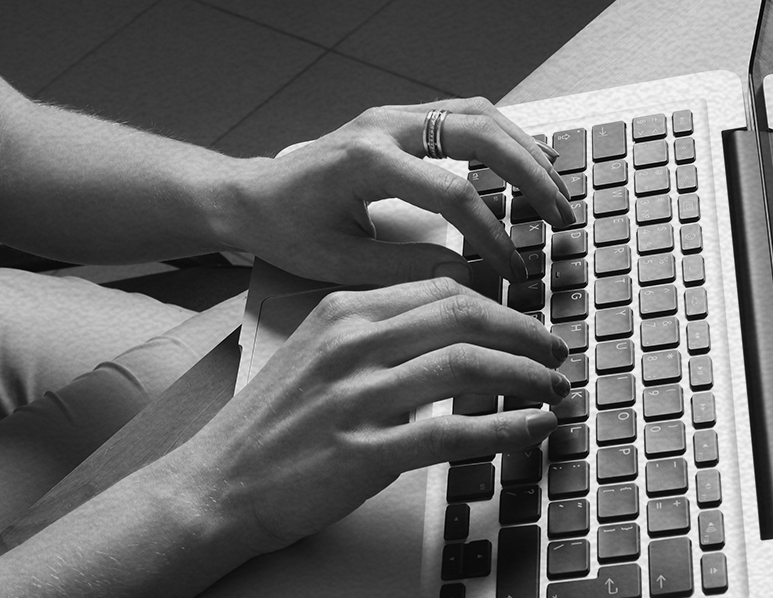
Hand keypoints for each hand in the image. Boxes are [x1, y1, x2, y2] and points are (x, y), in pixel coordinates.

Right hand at [168, 278, 568, 553]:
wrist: (217, 483)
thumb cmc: (270, 424)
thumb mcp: (313, 353)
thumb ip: (373, 332)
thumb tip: (445, 328)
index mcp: (341, 312)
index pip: (441, 288)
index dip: (499, 305)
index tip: (525, 326)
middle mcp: (351, 344)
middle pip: (464, 316)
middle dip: (525, 334)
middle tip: (555, 353)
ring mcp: (357, 397)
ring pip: (468, 366)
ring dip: (526, 377)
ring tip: (553, 390)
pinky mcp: (365, 451)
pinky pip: (454, 432)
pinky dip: (506, 427)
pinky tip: (531, 427)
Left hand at [229, 97, 573, 285]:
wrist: (252, 198)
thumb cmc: (286, 229)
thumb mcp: (338, 264)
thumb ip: (403, 271)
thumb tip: (464, 278)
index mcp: (367, 162)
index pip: (452, 194)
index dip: (492, 234)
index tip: (514, 267)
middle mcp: (383, 127)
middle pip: (479, 135)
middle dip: (529, 175)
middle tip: (562, 214)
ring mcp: (391, 116)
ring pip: (477, 113)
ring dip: (523, 147)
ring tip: (555, 188)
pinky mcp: (397, 120)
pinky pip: (462, 114)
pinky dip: (501, 136)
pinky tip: (523, 164)